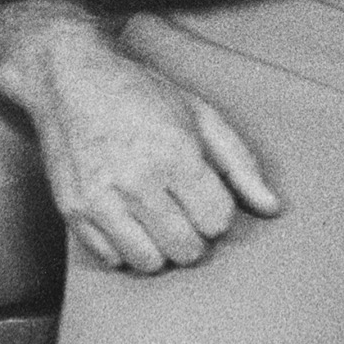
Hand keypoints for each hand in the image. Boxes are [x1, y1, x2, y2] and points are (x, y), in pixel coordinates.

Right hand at [19, 30, 281, 274]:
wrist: (71, 80)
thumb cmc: (142, 95)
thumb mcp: (202, 116)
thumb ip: (240, 164)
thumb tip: (272, 208)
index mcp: (175, 154)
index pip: (217, 221)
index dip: (217, 212)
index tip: (206, 195)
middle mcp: (136, 182)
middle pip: (186, 249)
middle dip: (194, 234)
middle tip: (184, 210)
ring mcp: (100, 200)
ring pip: (149, 262)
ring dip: (161, 247)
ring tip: (157, 218)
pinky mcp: (72, 211)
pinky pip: (112, 259)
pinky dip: (125, 248)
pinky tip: (128, 219)